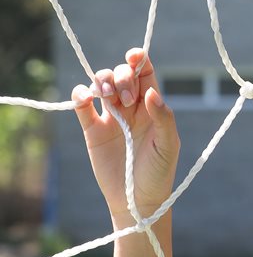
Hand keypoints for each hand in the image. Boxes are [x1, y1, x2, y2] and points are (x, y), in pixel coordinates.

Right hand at [72, 49, 178, 225]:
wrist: (136, 200)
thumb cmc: (158, 173)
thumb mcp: (167, 145)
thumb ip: (163, 117)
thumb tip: (151, 91)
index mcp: (153, 107)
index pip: (145, 74)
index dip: (139, 60)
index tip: (134, 56)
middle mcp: (132, 108)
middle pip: (122, 75)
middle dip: (122, 76)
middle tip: (128, 99)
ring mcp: (111, 117)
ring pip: (101, 84)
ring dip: (101, 80)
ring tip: (105, 95)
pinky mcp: (92, 129)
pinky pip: (82, 104)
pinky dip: (80, 94)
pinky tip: (86, 98)